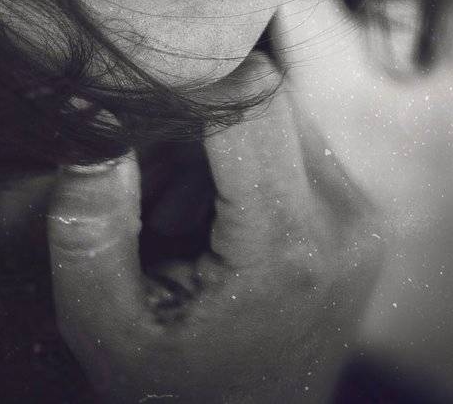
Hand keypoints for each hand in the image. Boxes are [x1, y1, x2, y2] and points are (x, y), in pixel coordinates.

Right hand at [47, 54, 385, 402]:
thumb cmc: (172, 395)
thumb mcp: (105, 329)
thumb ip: (89, 232)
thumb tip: (92, 125)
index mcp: (288, 244)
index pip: (254, 96)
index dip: (190, 80)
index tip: (137, 105)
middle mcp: (345, 219)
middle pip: (271, 96)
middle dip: (199, 120)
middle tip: (151, 187)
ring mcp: (362, 215)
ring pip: (283, 112)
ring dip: (220, 141)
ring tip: (178, 218)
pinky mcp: (362, 215)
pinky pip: (298, 144)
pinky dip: (245, 161)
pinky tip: (212, 223)